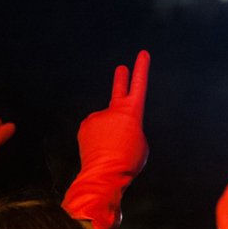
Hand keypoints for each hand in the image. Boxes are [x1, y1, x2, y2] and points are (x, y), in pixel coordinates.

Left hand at [62, 51, 149, 228]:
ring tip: (111, 150)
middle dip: (121, 78)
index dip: (142, 69)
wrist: (104, 174)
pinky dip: (97, 139)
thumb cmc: (127, 162)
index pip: (139, 85)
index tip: (142, 55)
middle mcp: (113, 110)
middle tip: (121, 69)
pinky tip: (100, 150)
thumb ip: (133, 129)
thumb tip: (121, 128)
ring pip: (105, 123)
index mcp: (132, 112)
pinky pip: (94, 130)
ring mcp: (97, 116)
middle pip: (118, 89)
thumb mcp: (141, 144)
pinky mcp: (85, 125)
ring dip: (108, 133)